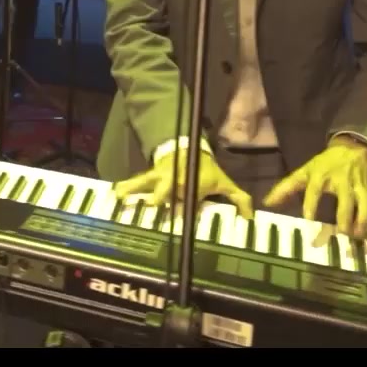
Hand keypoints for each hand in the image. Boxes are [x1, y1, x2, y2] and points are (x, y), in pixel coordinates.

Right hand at [112, 151, 253, 221]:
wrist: (189, 149)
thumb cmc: (207, 171)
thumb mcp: (224, 182)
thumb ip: (238, 198)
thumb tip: (251, 218)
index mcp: (194, 184)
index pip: (190, 195)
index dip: (186, 202)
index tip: (179, 211)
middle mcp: (176, 181)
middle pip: (167, 189)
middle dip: (162, 195)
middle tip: (153, 204)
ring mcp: (161, 177)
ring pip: (149, 182)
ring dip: (136, 189)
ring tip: (122, 196)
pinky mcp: (150, 176)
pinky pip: (138, 181)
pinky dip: (127, 186)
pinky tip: (115, 192)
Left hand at [264, 139, 366, 253]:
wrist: (352, 150)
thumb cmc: (324, 165)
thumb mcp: (304, 171)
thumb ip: (285, 188)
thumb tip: (266, 203)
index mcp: (323, 175)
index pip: (316, 188)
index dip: (312, 202)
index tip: (308, 218)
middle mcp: (343, 181)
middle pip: (346, 198)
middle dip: (345, 215)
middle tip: (342, 232)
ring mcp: (359, 188)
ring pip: (366, 204)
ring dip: (365, 221)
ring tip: (359, 237)